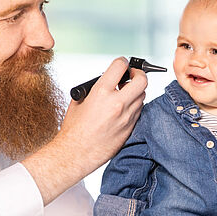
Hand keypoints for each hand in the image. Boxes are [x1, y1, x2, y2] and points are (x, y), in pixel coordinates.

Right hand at [23, 58, 146, 204]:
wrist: (76, 153)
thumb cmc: (74, 129)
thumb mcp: (79, 101)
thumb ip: (95, 88)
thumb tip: (106, 80)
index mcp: (101, 92)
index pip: (121, 65)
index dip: (122, 62)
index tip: (122, 65)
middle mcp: (117, 103)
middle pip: (142, 80)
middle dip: (138, 74)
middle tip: (132, 76)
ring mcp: (126, 117)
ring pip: (142, 96)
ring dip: (136, 92)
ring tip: (125, 94)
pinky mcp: (130, 128)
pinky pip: (139, 111)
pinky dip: (134, 106)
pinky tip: (124, 109)